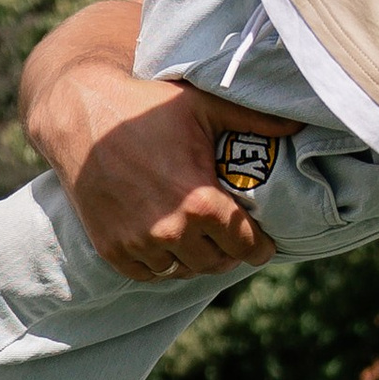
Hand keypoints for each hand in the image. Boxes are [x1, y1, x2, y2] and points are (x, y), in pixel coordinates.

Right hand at [25, 52, 281, 284]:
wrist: (78, 114)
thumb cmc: (145, 107)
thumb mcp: (204, 107)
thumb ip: (255, 120)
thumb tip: (301, 122)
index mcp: (202, 205)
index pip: (248, 247)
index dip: (260, 245)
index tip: (263, 240)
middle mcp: (171, 233)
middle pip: (217, 264)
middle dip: (229, 252)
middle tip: (233, 237)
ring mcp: (138, 244)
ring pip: (183, 271)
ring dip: (195, 258)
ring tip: (201, 238)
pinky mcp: (112, 249)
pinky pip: (149, 273)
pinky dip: (162, 263)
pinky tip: (169, 242)